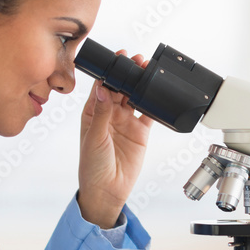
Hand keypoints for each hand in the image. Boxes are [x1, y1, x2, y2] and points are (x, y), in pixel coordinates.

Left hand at [77, 50, 153, 228]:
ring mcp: (126, 122)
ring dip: (140, 84)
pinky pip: (149, 113)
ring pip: (135, 97)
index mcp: (92, 112)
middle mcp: (109, 114)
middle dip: (128, 74)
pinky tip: (158, 92)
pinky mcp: (141, 132)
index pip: (102, 86)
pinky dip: (153, 103)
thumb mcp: (94, 137)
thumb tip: (103, 88)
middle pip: (120, 88)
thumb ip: (101, 113)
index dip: (110, 72)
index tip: (118, 59)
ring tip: (148, 71)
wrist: (107, 190)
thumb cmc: (92, 166)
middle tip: (136, 62)